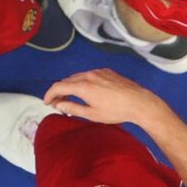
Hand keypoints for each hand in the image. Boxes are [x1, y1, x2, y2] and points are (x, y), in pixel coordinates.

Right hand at [43, 68, 167, 125]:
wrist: (139, 102)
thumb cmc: (116, 111)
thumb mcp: (92, 114)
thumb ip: (72, 109)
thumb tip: (59, 105)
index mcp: (83, 86)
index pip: (58, 86)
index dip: (49, 94)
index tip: (47, 102)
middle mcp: (89, 75)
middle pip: (67, 81)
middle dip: (59, 91)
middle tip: (57, 103)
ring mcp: (99, 72)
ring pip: (78, 77)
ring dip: (71, 86)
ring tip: (70, 98)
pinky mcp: (107, 72)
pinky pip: (89, 75)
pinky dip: (83, 82)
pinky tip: (86, 92)